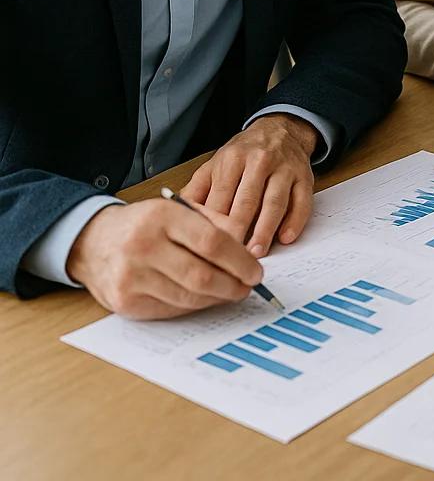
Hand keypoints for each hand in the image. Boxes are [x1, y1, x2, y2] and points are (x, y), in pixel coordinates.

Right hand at [65, 199, 263, 319]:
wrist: (92, 241)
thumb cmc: (145, 225)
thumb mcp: (179, 210)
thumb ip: (215, 224)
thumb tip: (249, 251)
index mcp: (162, 217)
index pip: (211, 242)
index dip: (240, 261)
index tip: (256, 272)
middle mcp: (143, 246)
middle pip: (201, 276)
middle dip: (232, 286)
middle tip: (247, 288)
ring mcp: (131, 276)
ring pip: (188, 297)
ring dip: (216, 299)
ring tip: (229, 292)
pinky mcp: (125, 301)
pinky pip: (171, 310)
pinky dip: (193, 306)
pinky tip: (203, 298)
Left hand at [182, 113, 316, 257]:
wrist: (281, 130)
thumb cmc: (244, 154)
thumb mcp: (215, 164)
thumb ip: (197, 189)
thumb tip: (178, 215)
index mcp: (232, 159)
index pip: (220, 197)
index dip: (214, 224)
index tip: (207, 246)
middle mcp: (259, 161)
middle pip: (247, 201)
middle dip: (238, 230)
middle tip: (230, 257)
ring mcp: (285, 169)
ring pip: (275, 203)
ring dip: (265, 230)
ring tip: (256, 253)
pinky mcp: (305, 177)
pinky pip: (302, 201)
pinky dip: (295, 221)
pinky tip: (286, 238)